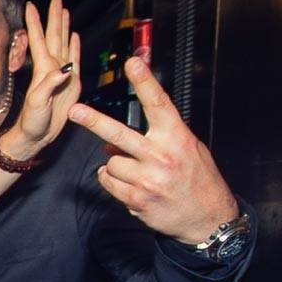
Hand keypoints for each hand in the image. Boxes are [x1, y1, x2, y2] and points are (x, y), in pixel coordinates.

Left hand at [8, 0, 81, 159]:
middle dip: (54, 17)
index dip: (35, 22)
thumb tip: (64, 69)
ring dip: (64, 27)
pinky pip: (74, 58)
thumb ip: (49, 85)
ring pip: (63, 43)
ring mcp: (61, 73)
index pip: (38, 39)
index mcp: (43, 69)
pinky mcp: (71, 82)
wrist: (36, 136)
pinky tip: (74, 36)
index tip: (31, 4)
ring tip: (64, 11)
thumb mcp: (38, 103)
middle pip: (53, 35)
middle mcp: (51, 67)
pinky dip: (74, 46)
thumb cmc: (32, 122)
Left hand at [66, 56, 239, 244]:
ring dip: (117, 165)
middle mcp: (161, 157)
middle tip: (73, 111)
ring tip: (138, 172)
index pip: (158, 104)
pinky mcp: (137, 200)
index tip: (133, 63)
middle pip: (119, 135)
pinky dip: (113, 181)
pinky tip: (132, 184)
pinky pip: (109, 183)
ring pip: (111, 163)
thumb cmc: (197, 179)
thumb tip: (111, 144)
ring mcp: (148, 180)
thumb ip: (154, 140)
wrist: (208, 219)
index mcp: (177, 138)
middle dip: (93, 121)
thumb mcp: (186, 150)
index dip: (144, 82)